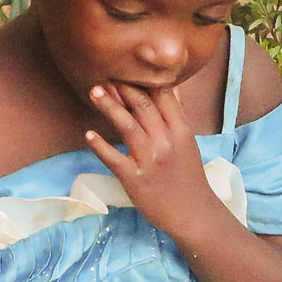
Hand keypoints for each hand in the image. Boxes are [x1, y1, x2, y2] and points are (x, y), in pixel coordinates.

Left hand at [84, 83, 225, 238]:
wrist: (193, 214)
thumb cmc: (188, 176)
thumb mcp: (188, 142)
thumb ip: (176, 115)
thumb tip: (171, 87)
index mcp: (181, 131)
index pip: (164, 97)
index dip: (144, 80)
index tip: (127, 67)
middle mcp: (167, 143)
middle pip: (144, 107)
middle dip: (123, 88)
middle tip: (105, 73)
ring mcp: (151, 161)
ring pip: (129, 127)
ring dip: (110, 107)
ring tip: (94, 91)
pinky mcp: (136, 180)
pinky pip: (115, 159)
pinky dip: (101, 146)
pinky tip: (88, 134)